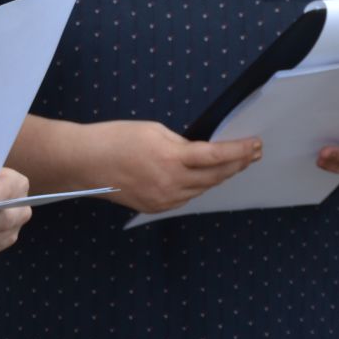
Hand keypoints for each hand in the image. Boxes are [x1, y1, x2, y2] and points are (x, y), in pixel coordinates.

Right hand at [89, 121, 260, 213]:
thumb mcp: (155, 131)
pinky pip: (186, 197)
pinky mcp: (154, 207)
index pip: (217, 156)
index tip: (256, 144)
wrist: (82, 163)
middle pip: (215, 176)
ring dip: (222, 176)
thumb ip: (182, 144)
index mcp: (172, 159)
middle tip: (254, 153)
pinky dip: (200, 186)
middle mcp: (170, 183)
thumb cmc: (115, 139)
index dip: (240, 151)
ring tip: (238, 164)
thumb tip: (200, 153)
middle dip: (238, 164)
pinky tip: (209, 178)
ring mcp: (162, 199)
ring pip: (202, 189)